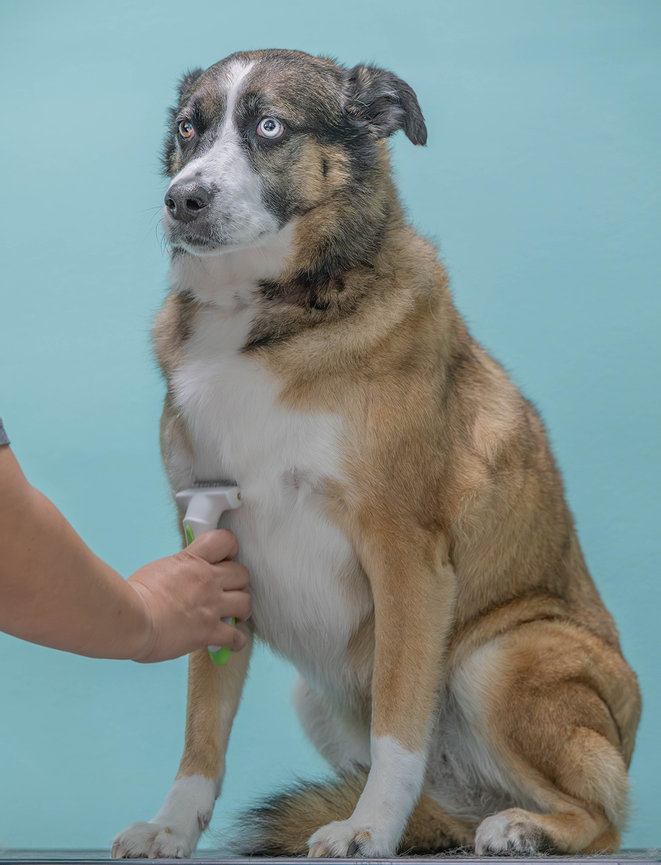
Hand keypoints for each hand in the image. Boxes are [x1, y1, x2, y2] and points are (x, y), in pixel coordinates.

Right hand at [127, 530, 250, 662]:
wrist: (132, 619)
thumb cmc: (134, 595)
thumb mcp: (158, 569)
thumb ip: (177, 570)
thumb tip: (180, 577)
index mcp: (192, 560)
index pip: (224, 540)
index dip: (230, 549)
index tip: (226, 558)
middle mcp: (207, 580)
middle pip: (242, 573)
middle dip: (239, 582)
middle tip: (230, 590)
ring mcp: (211, 606)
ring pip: (246, 602)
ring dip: (242, 609)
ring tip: (235, 614)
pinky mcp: (209, 631)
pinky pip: (236, 637)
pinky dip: (237, 641)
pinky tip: (232, 642)